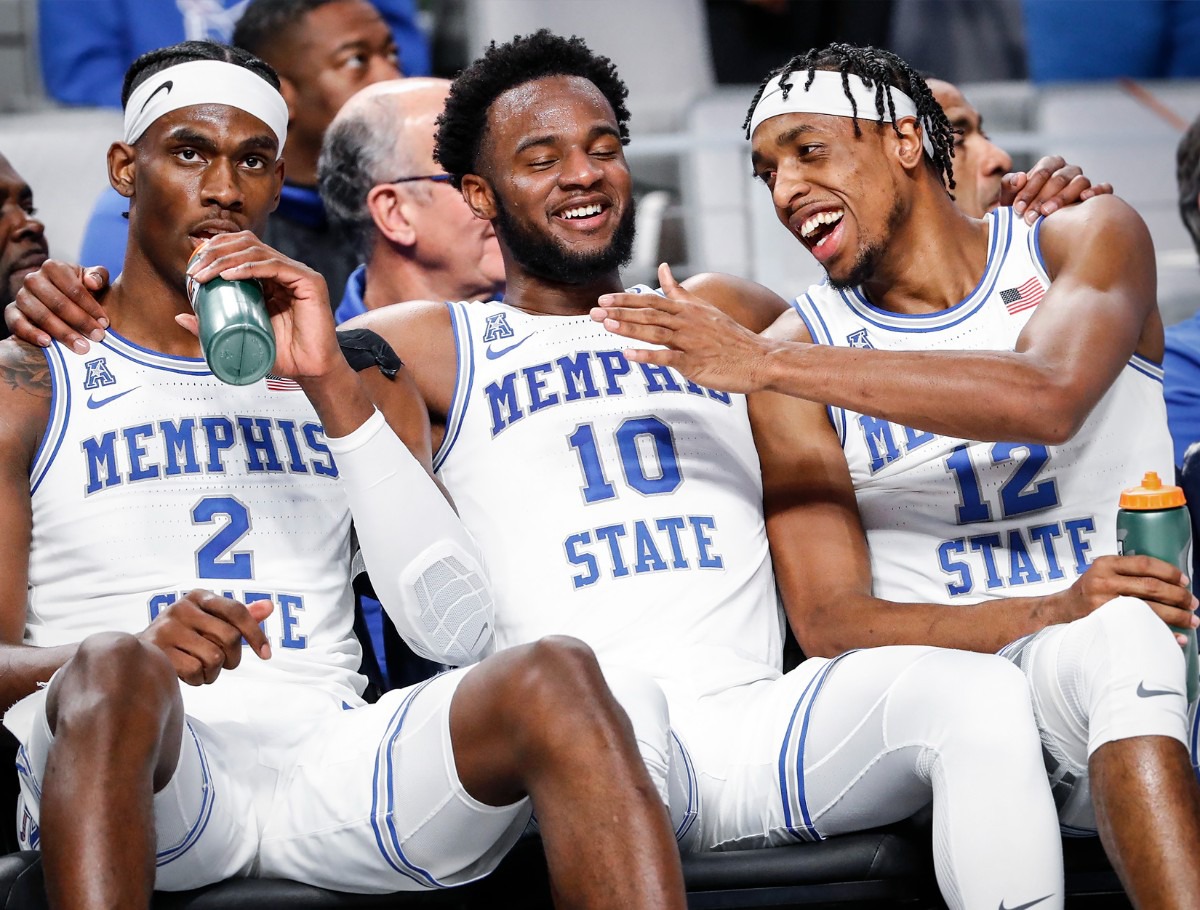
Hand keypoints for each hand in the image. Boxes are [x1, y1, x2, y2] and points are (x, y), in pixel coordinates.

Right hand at [7, 261, 109, 351]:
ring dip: (62, 332)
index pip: (74, 289)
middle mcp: (33, 279)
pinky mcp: (12, 312)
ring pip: (41, 314)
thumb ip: (98, 276)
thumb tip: (92, 282)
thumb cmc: (82, 290)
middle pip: (58, 303)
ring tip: (80, 346)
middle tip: (97, 337)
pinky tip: (47, 343)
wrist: (61, 301)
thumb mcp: (93, 280)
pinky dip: (31, 333)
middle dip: (80, 322)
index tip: (105, 323)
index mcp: (54, 267)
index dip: (91, 307)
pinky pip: (17, 323)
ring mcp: (21, 295)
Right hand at [139, 589, 272, 685]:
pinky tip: (188, 674)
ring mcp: (167, 628)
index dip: (256, 634)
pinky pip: (195, 671)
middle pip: (230, 637)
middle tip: (223, 663)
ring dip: (214, 672)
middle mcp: (181, 608)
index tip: (266, 654)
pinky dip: (198, 679)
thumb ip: (240, 616)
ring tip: (201, 668)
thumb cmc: (185, 639)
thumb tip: (269, 606)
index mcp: (198, 596)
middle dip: (232, 658)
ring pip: (214, 657)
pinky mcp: (157, 651)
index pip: (237, 612)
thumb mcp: (211, 622)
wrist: (139, 656)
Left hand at [182, 232, 342, 380]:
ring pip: (257, 252)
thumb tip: (180, 317)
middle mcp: (286, 270)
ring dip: (226, 259)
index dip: (216, 251)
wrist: (310, 372)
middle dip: (216, 253)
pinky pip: (275, 266)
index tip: (192, 269)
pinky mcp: (310, 282)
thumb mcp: (239, 338)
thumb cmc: (282, 356)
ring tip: (205, 275)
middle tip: (194, 273)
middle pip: (247, 245)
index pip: (242, 250)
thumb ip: (212, 327)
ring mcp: (299, 274)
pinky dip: (249, 267)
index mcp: (271, 278)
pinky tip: (228, 275)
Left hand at [590, 262, 776, 393]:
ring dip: (629, 329)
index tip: (602, 300)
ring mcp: (690, 342)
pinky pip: (667, 358)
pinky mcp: (694, 363)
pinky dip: (647, 355)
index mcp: (686, 309)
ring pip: (654, 333)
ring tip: (605, 326)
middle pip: (648, 314)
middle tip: (592, 312)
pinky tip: (628, 355)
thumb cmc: (729, 336)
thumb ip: (679, 290)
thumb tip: (663, 267)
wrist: (758, 358)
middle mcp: (686, 322)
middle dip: (619, 312)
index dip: (625, 300)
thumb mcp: (704, 308)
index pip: (650, 301)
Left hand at [1001, 155, 1112, 223]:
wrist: (1036, 226)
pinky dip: (1097, 191)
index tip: (1017, 208)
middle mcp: (1068, 171)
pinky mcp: (1097, 194)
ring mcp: (1083, 182)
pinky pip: (1104, 188)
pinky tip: (1085, 199)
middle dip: (1042, 198)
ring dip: (1062, 197)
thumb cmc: (1023, 209)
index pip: (1042, 171)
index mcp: (1050, 165)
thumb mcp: (1010, 198)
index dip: (1029, 189)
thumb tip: (1019, 178)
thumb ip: (1009, 185)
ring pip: (1080, 182)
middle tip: (1029, 218)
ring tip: (1047, 213)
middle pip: (1059, 178)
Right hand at [1049, 555, 1197, 643]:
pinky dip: (1163, 633)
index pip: (1145, 564)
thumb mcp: (1102, 573)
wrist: (1060, 611)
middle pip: (1151, 587)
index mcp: (1105, 564)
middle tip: (1193, 603)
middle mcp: (1103, 581)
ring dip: (1177, 615)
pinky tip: (1177, 637)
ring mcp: (1103, 603)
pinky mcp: (1103, 622)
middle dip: (1179, 596)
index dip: (1170, 572)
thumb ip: (1127, 573)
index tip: (1185, 582)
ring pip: (1149, 607)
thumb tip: (1171, 583)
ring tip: (1191, 620)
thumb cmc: (1088, 592)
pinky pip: (1140, 627)